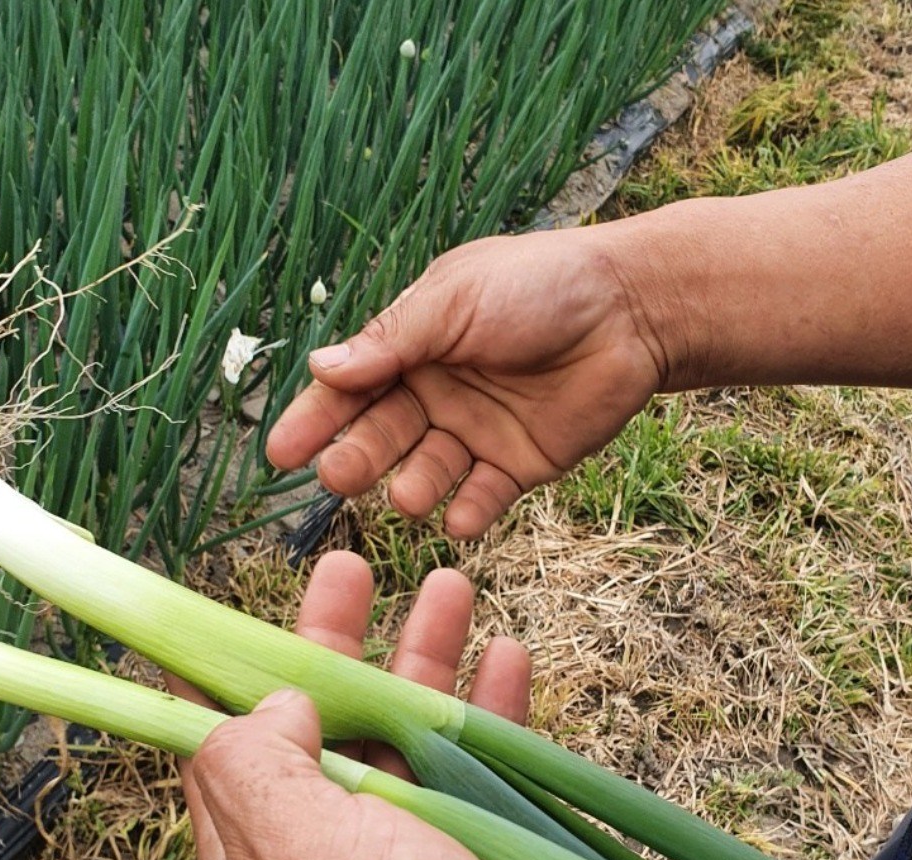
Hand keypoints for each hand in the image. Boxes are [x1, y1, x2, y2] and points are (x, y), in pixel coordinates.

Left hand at [174, 551, 636, 859]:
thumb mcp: (299, 855)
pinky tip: (507, 654)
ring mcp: (411, 842)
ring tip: (448, 585)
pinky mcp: (483, 841)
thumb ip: (257, 766)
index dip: (229, 670)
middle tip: (348, 569)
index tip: (231, 609)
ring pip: (407, 722)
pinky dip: (490, 701)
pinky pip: (481, 753)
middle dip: (335, 639)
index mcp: (264, 851)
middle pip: (324, 715)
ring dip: (425, 651)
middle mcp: (330, 842)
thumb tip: (272, 704)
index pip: (227, 742)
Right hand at [266, 226, 670, 537]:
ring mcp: (476, 431)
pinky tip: (460, 521)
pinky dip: (470, 513)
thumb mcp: (457, 300)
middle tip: (339, 475)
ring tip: (409, 494)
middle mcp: (437, 393)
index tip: (280, 453)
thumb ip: (393, 339)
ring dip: (411, 486)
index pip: (350, 388)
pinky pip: (483, 497)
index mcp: (414, 346)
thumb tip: (320, 366)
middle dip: (356, 457)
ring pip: (426, 472)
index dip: (314, 419)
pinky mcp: (519, 464)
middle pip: (381, 436)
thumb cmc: (541, 286)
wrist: (632, 310)